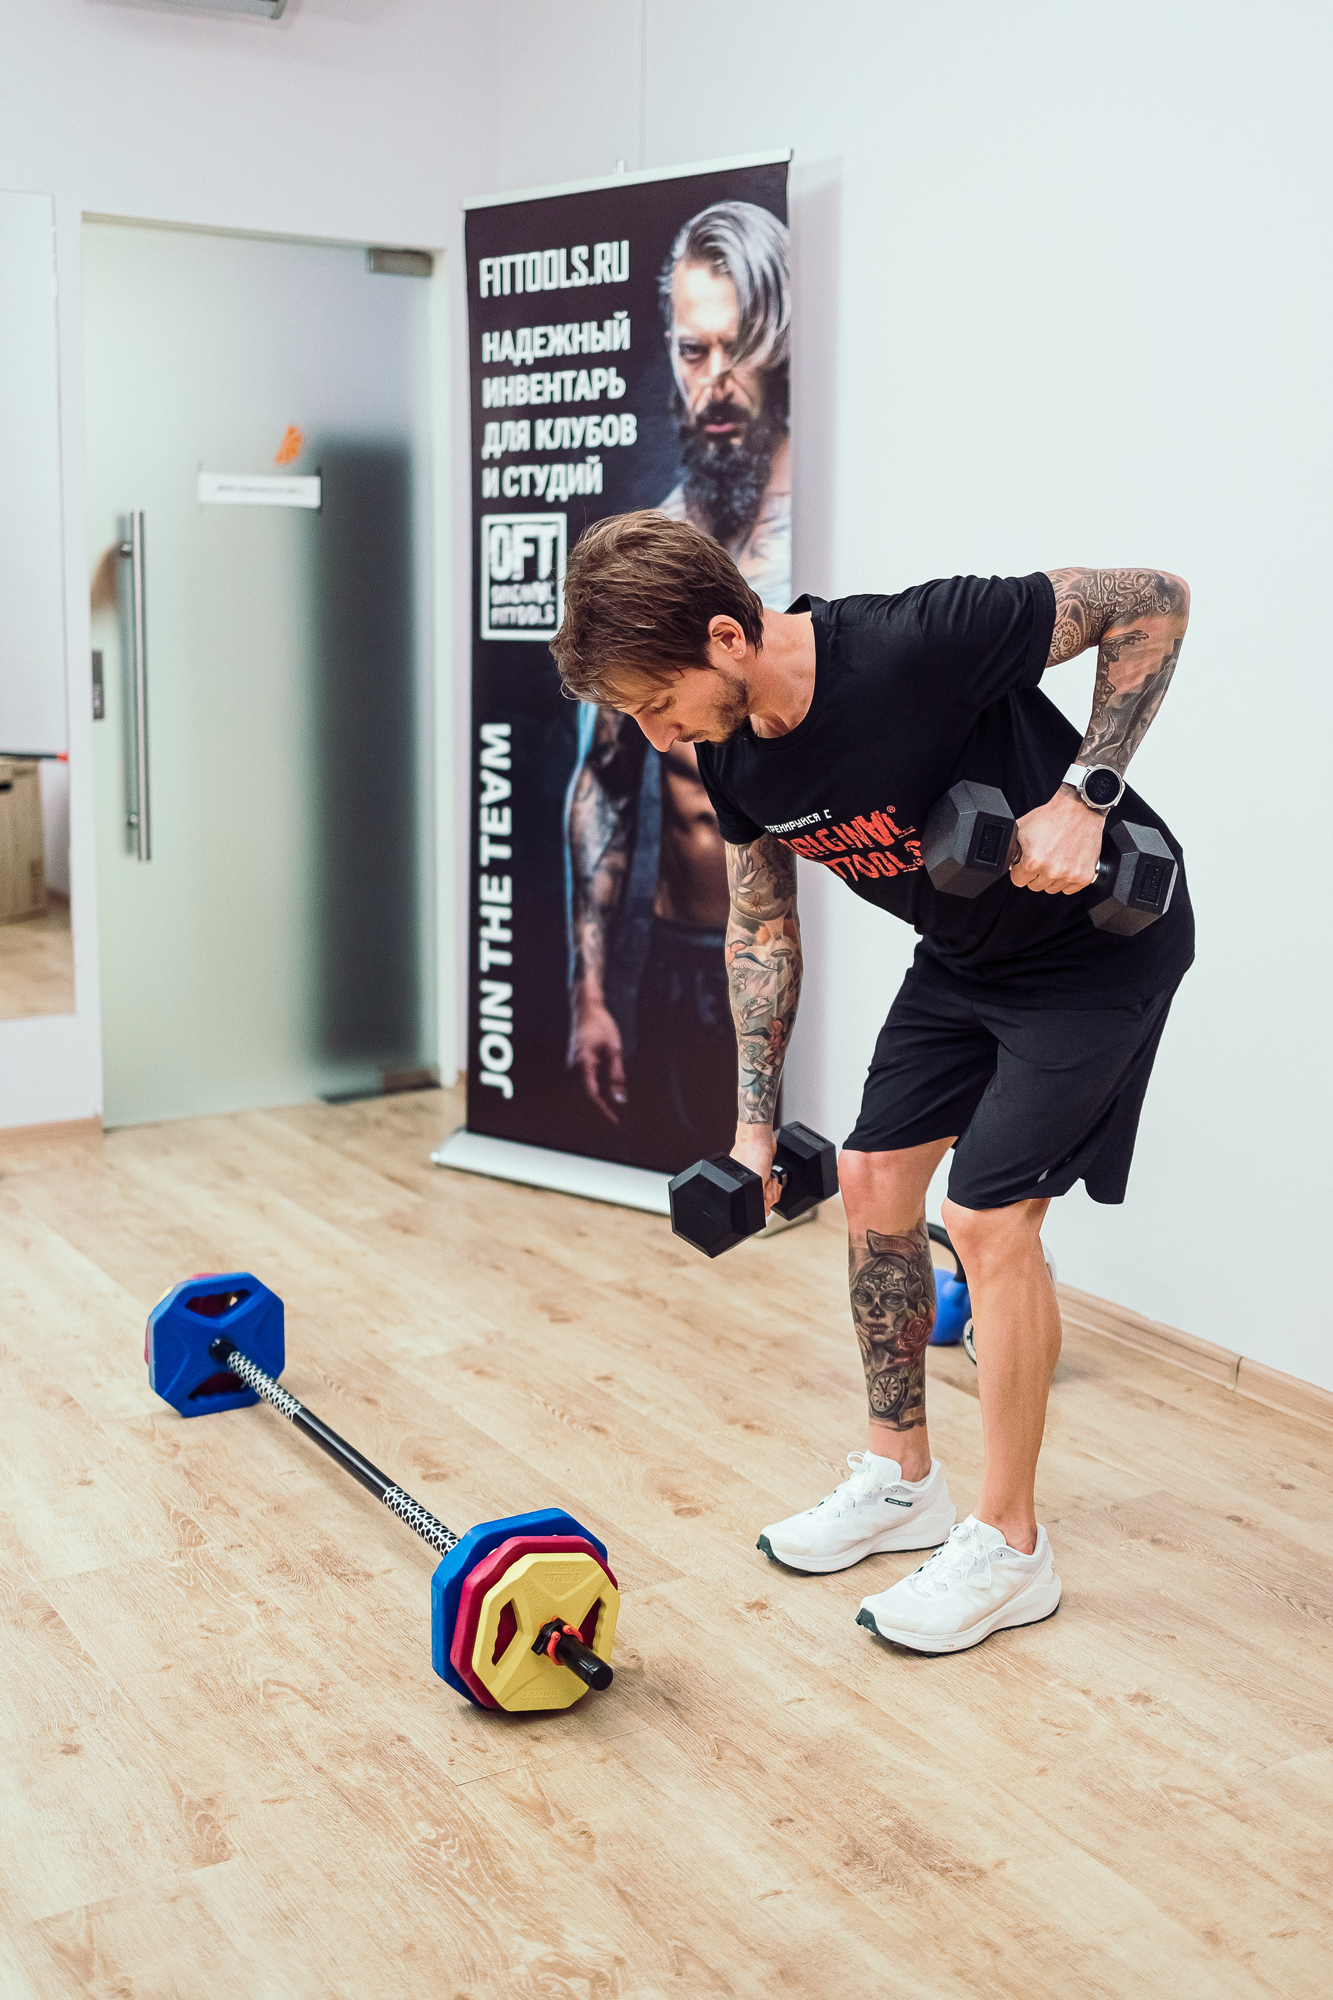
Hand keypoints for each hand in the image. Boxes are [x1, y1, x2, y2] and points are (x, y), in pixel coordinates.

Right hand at [567, 997, 626, 1122]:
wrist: (586, 1008)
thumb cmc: (600, 1024)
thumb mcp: (614, 1049)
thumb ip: (616, 1074)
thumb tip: (620, 1096)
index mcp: (583, 1063)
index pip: (592, 1094)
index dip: (603, 1110)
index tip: (614, 1120)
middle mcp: (574, 1066)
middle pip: (586, 1095)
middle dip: (601, 1109)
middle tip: (616, 1119)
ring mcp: (573, 1065)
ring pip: (585, 1089)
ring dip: (598, 1100)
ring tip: (613, 1109)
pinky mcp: (576, 1063)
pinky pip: (584, 1081)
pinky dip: (595, 1089)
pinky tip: (607, 1093)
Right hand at [731, 1124, 782, 1215]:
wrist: (760, 1137)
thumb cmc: (752, 1153)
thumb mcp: (756, 1180)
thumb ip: (759, 1199)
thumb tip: (764, 1214)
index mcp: (740, 1192)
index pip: (755, 1210)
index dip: (764, 1204)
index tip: (764, 1193)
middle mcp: (747, 1190)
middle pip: (764, 1205)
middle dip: (770, 1194)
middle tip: (766, 1182)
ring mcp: (756, 1184)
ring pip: (769, 1197)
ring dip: (773, 1188)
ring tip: (769, 1178)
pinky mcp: (763, 1178)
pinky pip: (772, 1189)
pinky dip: (775, 1184)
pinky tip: (772, 1177)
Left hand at [1011, 788, 1104, 895]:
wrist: (1079, 810)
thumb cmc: (1052, 817)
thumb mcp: (1021, 829)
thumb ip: (1011, 849)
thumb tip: (1008, 864)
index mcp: (1033, 861)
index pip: (1018, 880)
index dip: (1020, 870)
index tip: (1026, 862)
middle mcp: (1052, 870)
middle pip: (1034, 886)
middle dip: (1035, 874)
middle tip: (1043, 856)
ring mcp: (1069, 875)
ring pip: (1052, 889)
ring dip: (1051, 877)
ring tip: (1056, 857)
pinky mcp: (1083, 876)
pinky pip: (1069, 889)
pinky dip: (1067, 879)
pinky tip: (1067, 862)